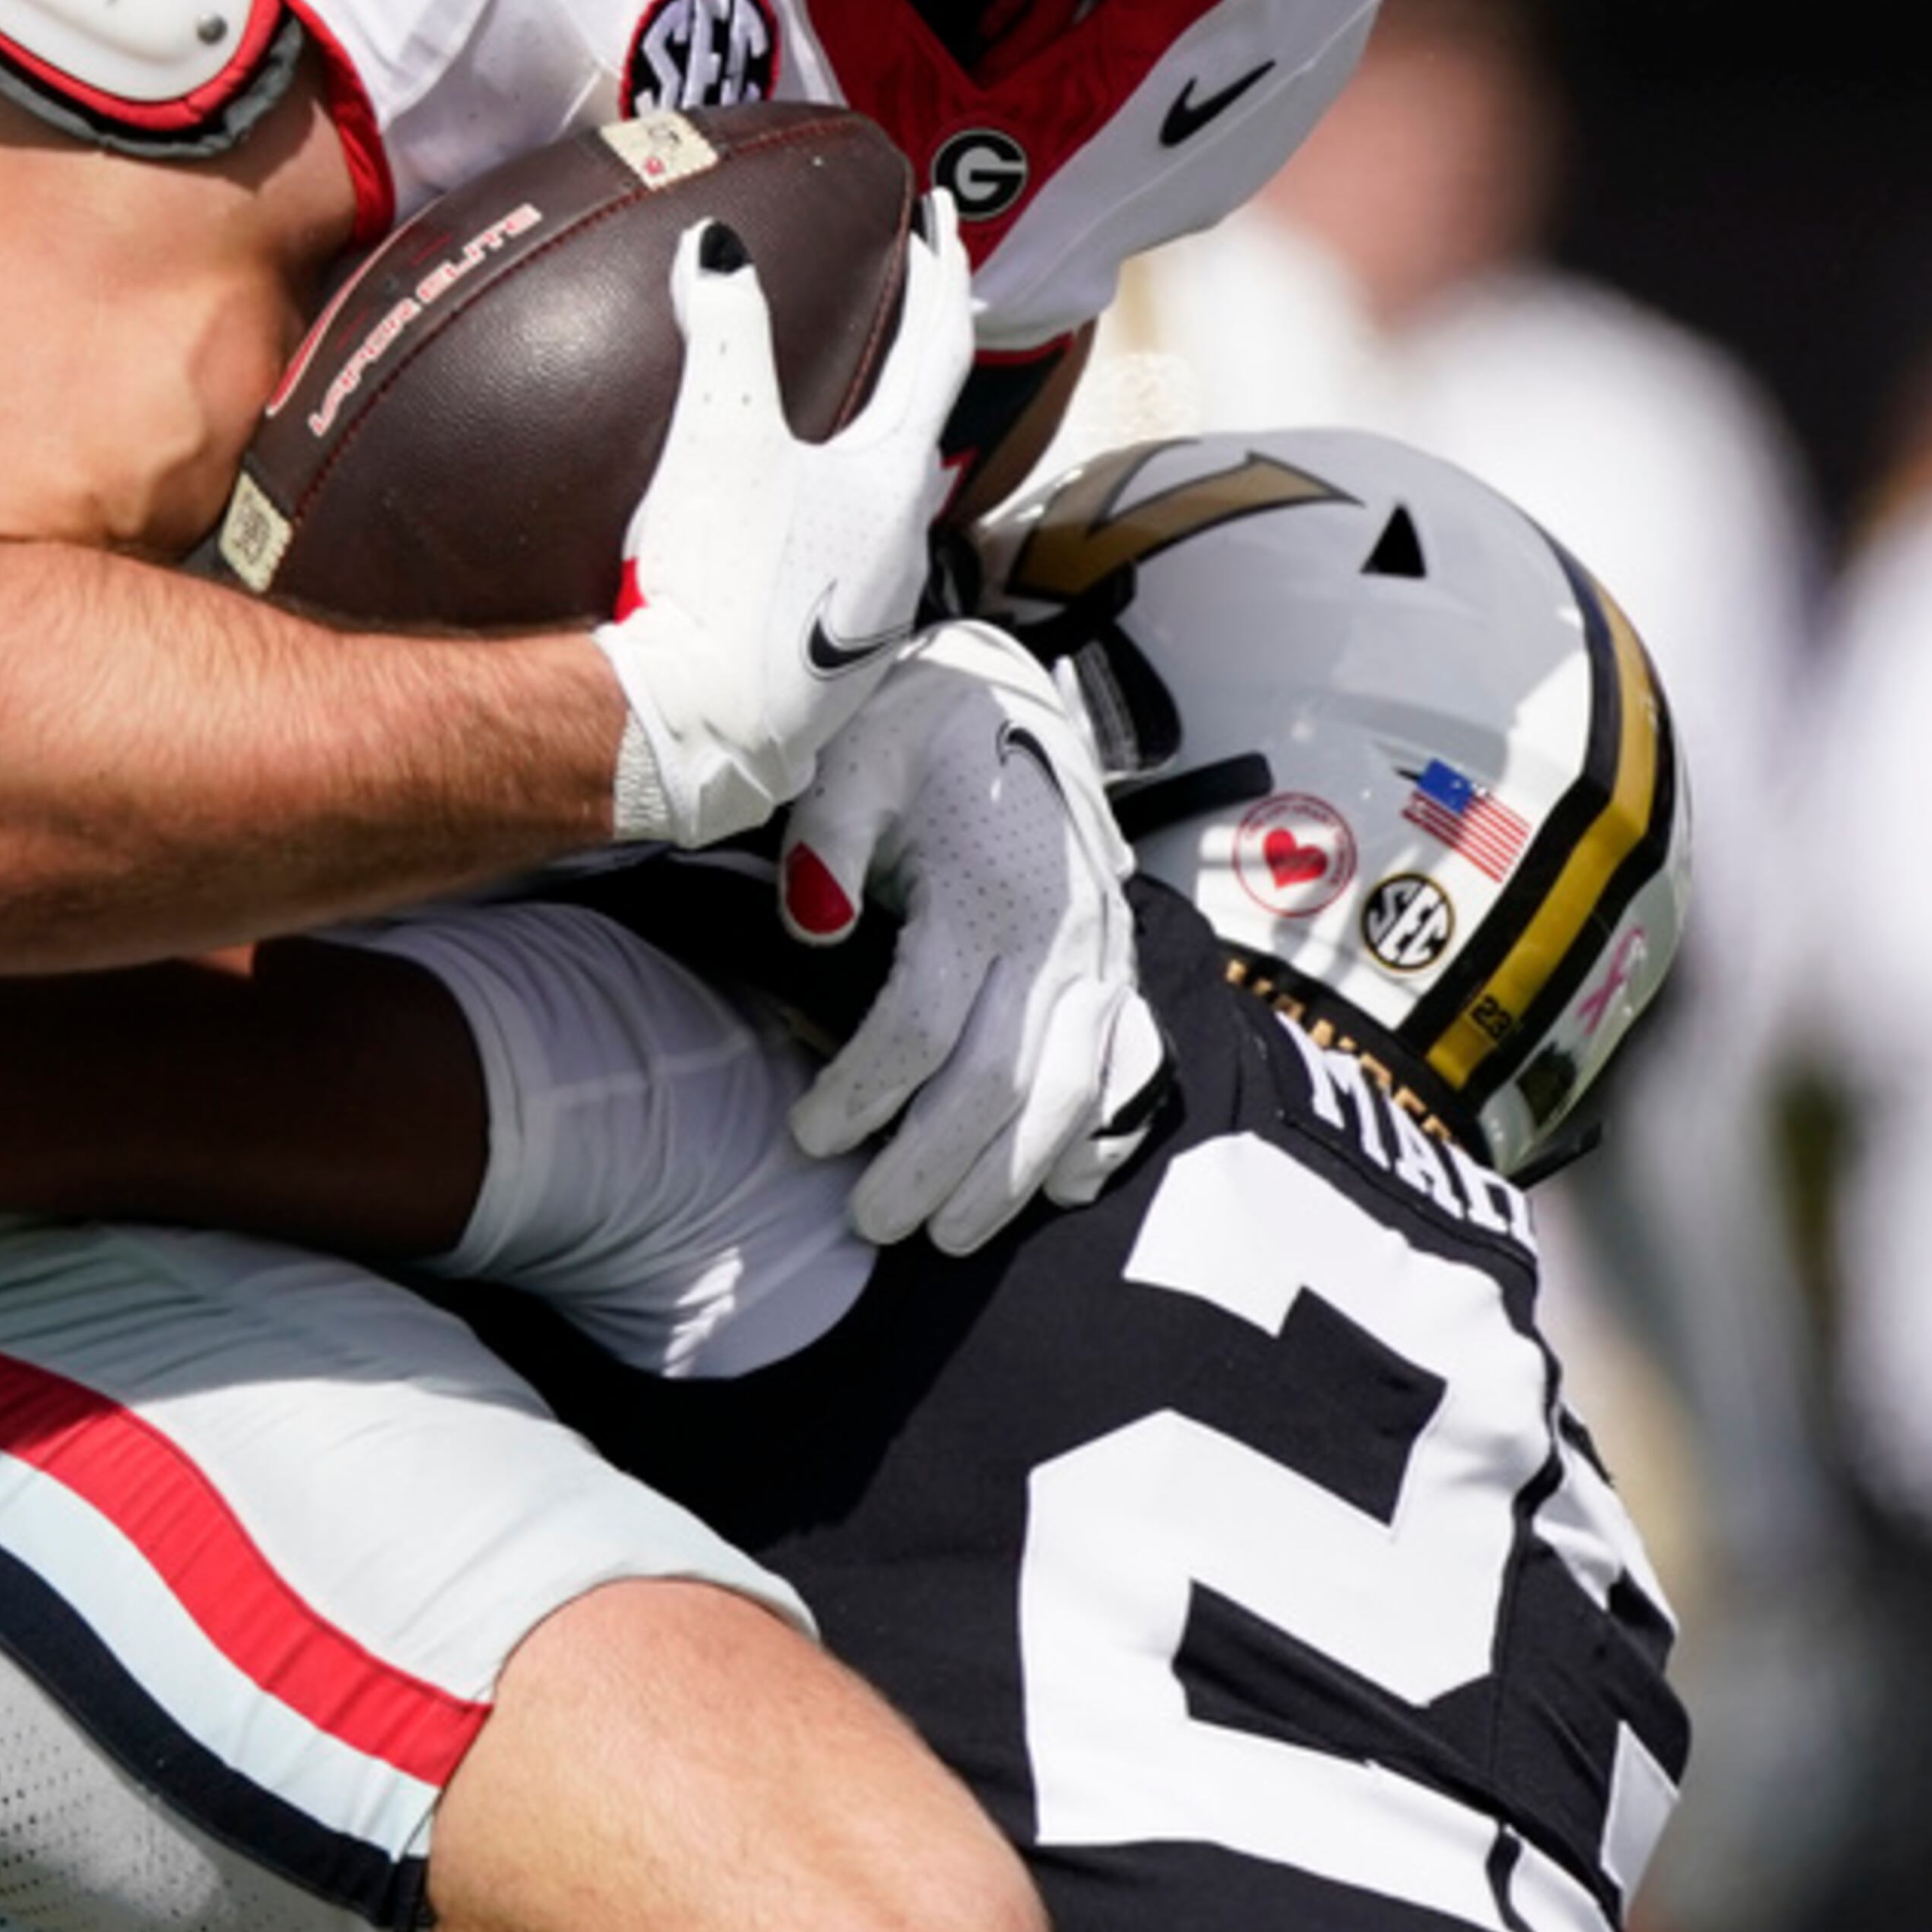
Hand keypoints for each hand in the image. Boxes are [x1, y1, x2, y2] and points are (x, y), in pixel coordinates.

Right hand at [597, 199, 973, 849]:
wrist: (699, 729)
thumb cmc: (720, 583)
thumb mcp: (718, 436)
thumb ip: (725, 329)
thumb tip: (717, 248)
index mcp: (895, 477)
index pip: (939, 346)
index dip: (941, 272)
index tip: (943, 220)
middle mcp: (906, 540)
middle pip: (922, 422)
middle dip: (914, 356)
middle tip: (905, 301)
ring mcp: (876, 604)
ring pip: (888, 495)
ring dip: (874, 442)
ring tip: (848, 406)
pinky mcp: (837, 655)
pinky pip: (850, 554)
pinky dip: (835, 510)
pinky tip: (798, 516)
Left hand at [781, 620, 1168, 1254]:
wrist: (1007, 696)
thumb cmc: (917, 736)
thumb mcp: (853, 762)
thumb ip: (825, 843)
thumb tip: (814, 929)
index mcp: (990, 892)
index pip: (923, 1026)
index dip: (864, 1094)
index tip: (807, 1136)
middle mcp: (1061, 936)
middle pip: (1000, 1084)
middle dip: (931, 1169)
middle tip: (868, 1223)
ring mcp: (1102, 956)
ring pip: (1070, 1095)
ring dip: (1010, 1178)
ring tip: (948, 1235)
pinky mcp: (1119, 967)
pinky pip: (1124, 1070)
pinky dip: (1097, 1137)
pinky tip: (1059, 1188)